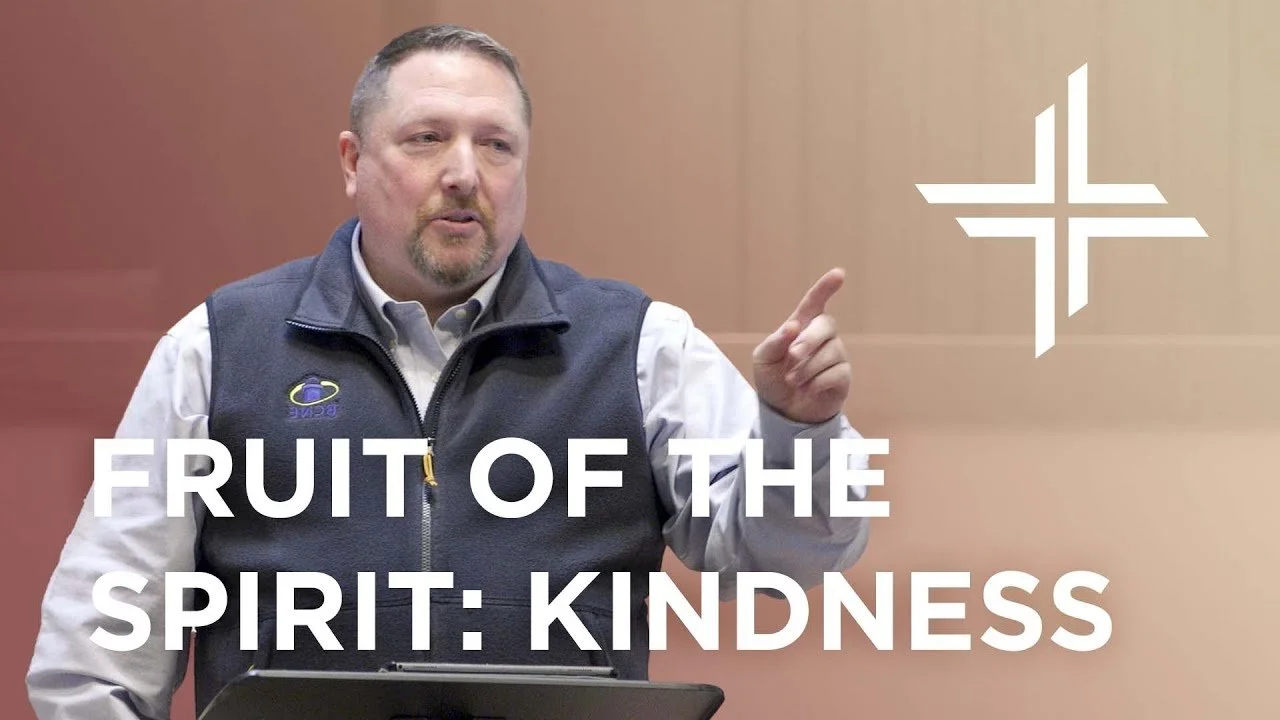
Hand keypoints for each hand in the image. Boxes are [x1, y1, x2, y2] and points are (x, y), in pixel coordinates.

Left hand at [752, 268, 850, 423]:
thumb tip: (793, 326)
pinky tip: (808, 389)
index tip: (839, 274)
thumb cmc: (773, 378)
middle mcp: (822, 336)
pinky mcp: (843, 375)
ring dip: (806, 369)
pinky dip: (816, 383)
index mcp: (802, 326)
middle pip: (826, 324)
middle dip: (808, 341)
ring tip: (793, 381)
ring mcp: (835, 354)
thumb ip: (776, 341)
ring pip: (830, 352)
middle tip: (791, 358)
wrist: (784, 410)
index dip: (826, 287)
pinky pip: (835, 373)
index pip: (815, 302)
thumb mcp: (764, 359)